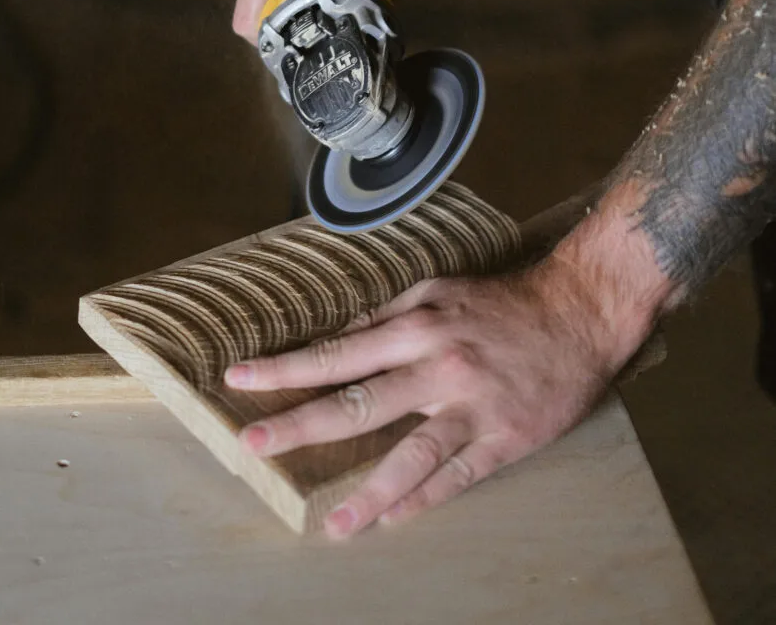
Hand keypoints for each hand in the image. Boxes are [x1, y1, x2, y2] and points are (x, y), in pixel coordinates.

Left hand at [224, 254, 652, 538]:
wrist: (577, 313)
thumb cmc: (499, 303)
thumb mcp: (435, 293)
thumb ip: (384, 320)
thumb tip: (335, 343)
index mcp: (416, 325)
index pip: (337, 352)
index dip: (285, 367)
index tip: (240, 379)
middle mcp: (438, 365)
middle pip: (359, 403)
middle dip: (300, 425)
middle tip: (253, 445)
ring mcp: (472, 405)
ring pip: (411, 454)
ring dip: (368, 492)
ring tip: (334, 525)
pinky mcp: (505, 437)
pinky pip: (459, 475)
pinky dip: (425, 500)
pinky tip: (393, 519)